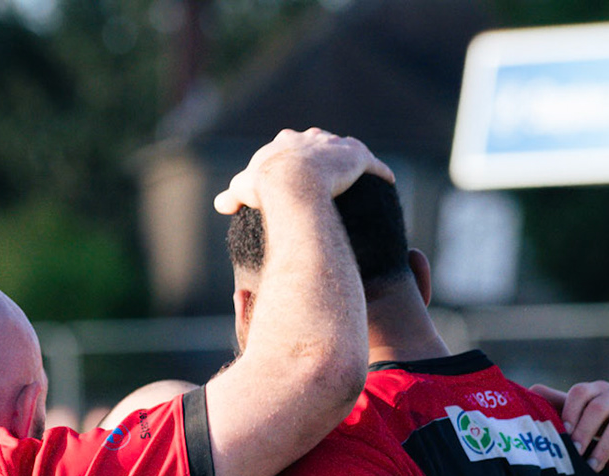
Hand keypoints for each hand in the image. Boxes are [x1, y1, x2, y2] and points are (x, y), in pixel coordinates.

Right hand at [214, 127, 394, 214]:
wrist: (291, 183)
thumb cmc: (265, 186)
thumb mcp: (244, 189)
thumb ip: (233, 194)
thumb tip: (220, 204)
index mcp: (287, 141)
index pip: (293, 143)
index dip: (296, 154)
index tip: (299, 165)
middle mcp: (313, 138)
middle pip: (322, 141)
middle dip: (325, 150)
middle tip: (331, 168)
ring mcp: (336, 146)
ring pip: (348, 149)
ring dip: (353, 158)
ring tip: (360, 172)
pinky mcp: (357, 158)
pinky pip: (374, 165)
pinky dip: (381, 171)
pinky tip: (389, 179)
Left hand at [532, 382, 608, 475]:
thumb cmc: (608, 426)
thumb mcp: (586, 416)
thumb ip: (562, 405)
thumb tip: (531, 389)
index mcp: (600, 389)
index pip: (581, 392)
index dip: (570, 412)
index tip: (562, 435)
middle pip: (600, 407)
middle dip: (585, 433)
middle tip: (575, 455)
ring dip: (604, 449)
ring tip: (593, 469)